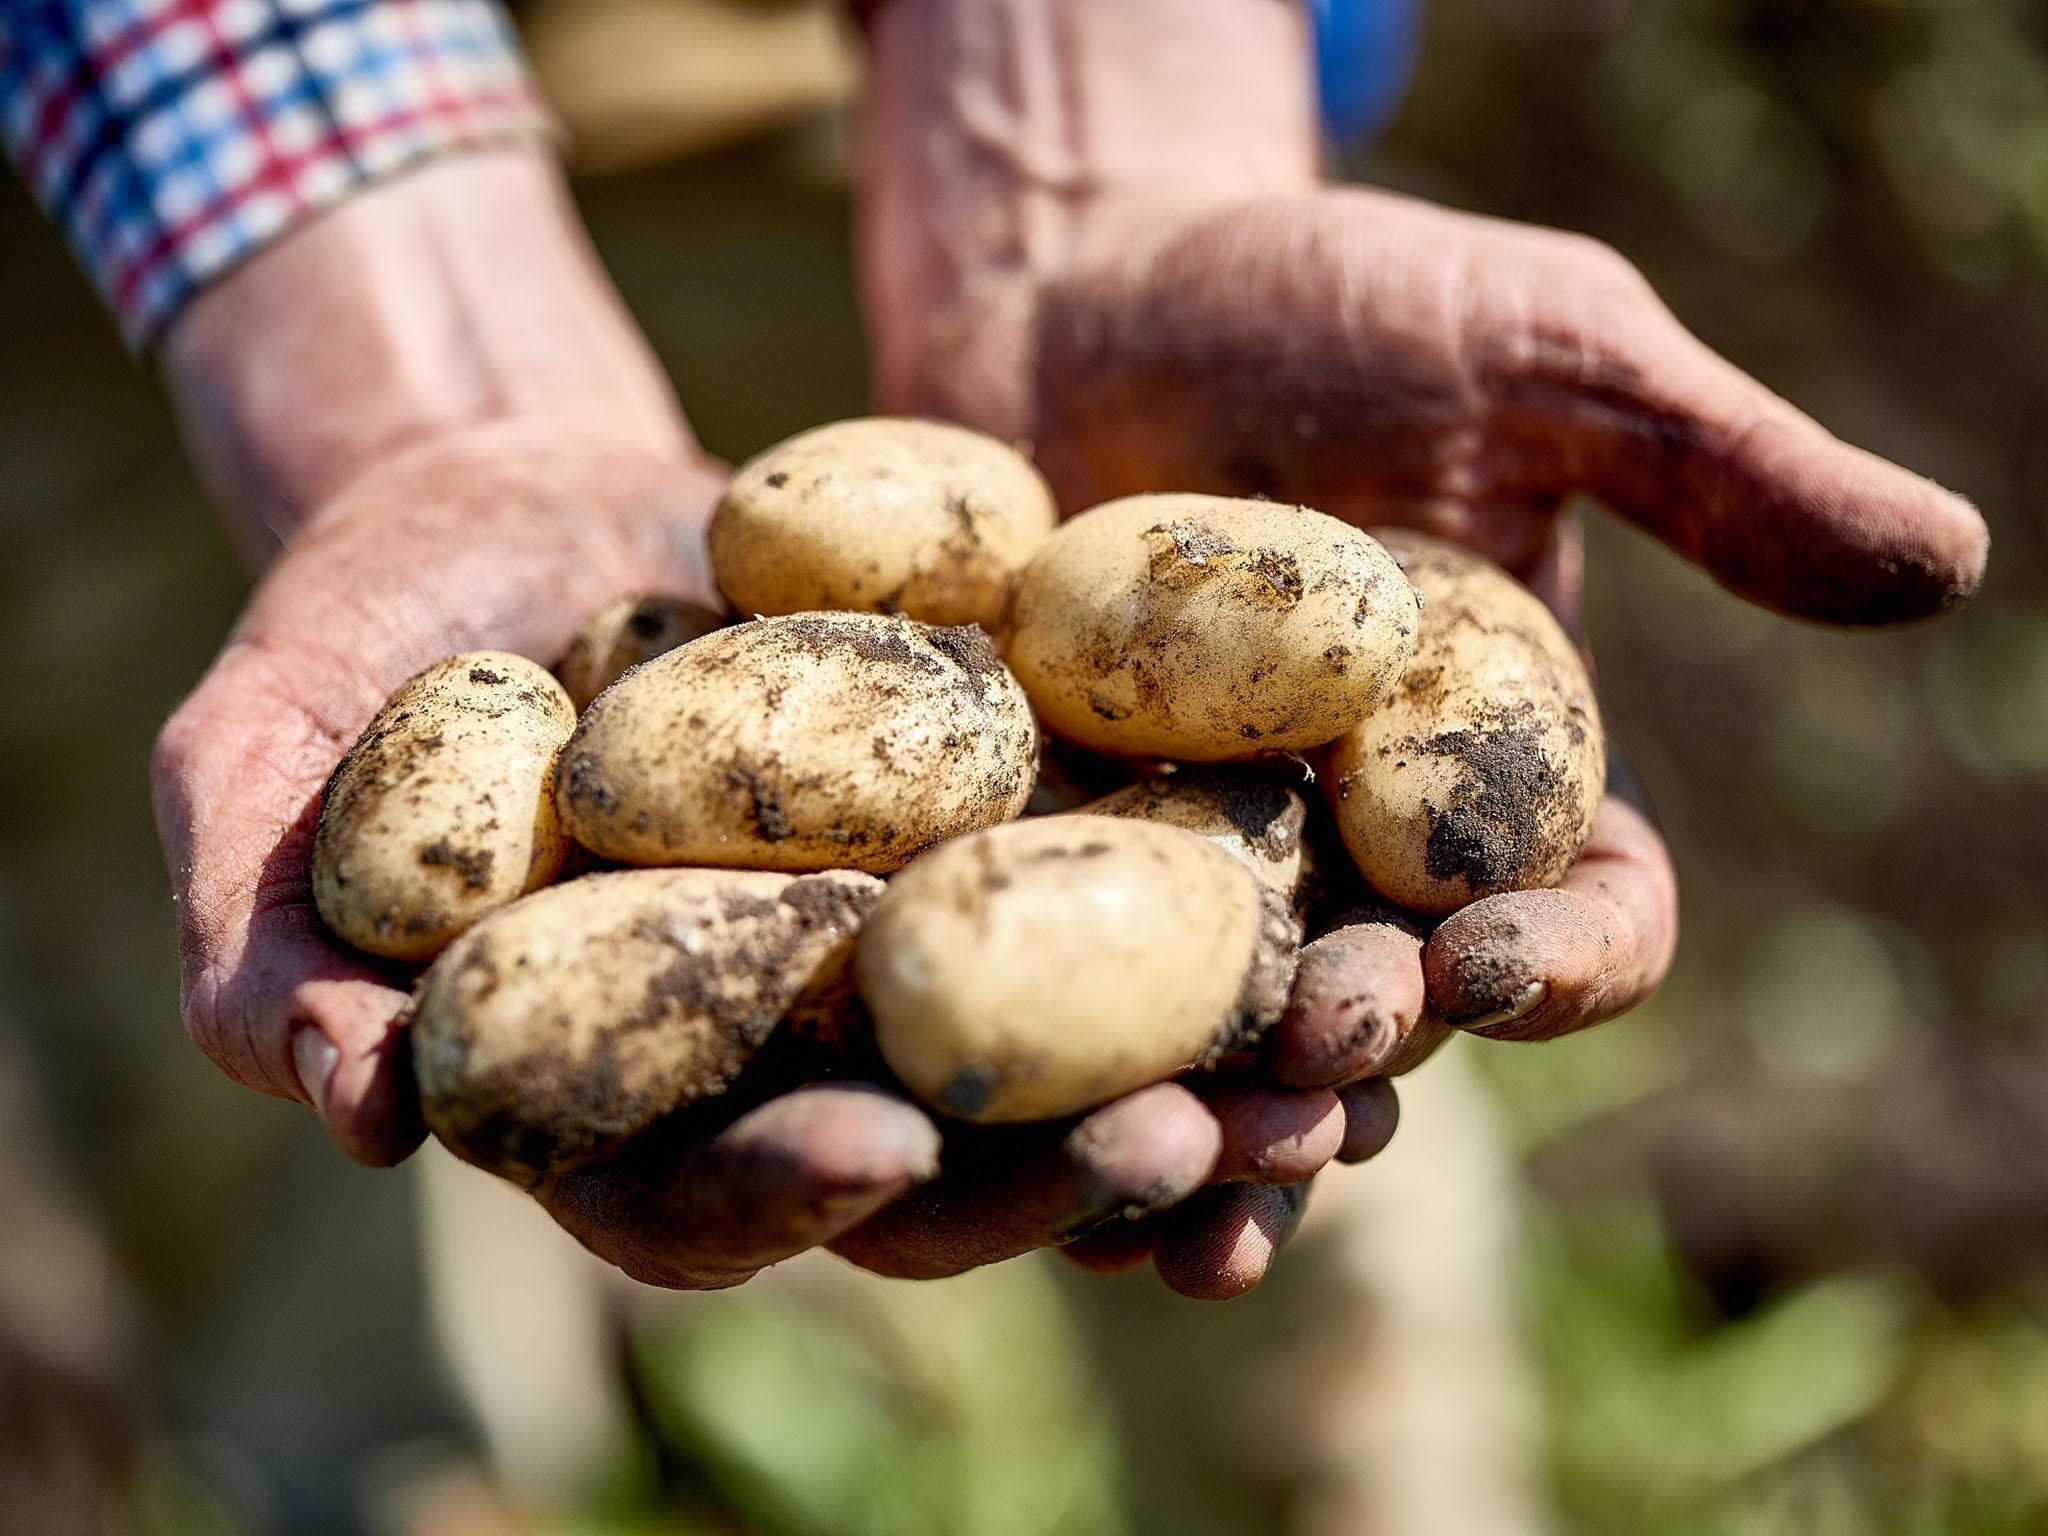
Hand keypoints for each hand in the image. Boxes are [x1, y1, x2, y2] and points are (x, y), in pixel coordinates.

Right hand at [148, 147, 1351, 1292]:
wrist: (506, 488)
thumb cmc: (359, 634)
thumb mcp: (260, 762)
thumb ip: (262, 933)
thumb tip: (343, 1102)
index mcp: (618, 1087)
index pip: (703, 1187)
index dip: (788, 1187)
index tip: (886, 1150)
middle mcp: (782, 1047)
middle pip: (932, 1155)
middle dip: (1051, 1169)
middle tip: (1179, 1148)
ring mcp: (905, 943)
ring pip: (1062, 1053)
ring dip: (1198, 1077)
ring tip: (1318, 1071)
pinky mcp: (1001, 827)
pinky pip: (1129, 891)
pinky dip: (1235, 919)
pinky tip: (1345, 916)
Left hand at [873, 185, 1983, 1291]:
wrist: (1087, 284)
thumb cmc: (1325, 302)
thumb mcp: (1540, 354)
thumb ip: (1716, 468)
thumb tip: (1947, 560)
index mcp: (1510, 766)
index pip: (1593, 917)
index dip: (1569, 962)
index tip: (1495, 955)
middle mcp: (1365, 850)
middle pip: (1404, 1012)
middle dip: (1373, 1046)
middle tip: (1318, 1039)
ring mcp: (1203, 866)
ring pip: (1237, 1047)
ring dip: (1227, 1119)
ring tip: (1174, 1155)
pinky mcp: (1060, 856)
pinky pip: (1074, 1001)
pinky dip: (1073, 1086)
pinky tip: (1040, 1152)